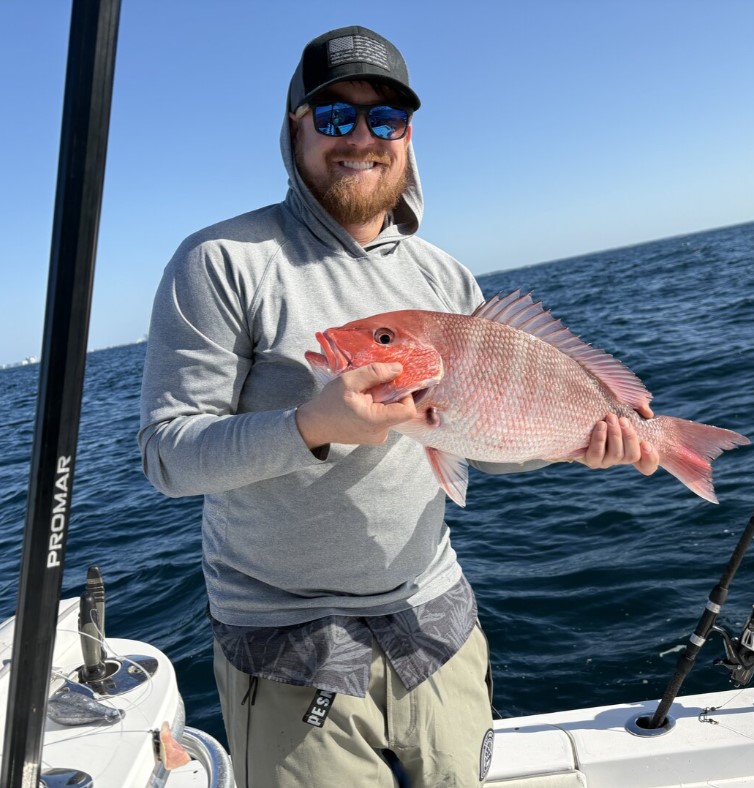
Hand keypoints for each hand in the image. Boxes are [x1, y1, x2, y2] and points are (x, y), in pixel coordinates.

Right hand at [296, 362, 416, 447]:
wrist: (315, 425)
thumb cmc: (329, 403)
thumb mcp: (349, 381)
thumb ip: (375, 373)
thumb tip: (399, 369)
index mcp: (376, 422)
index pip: (408, 410)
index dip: (405, 393)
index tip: (390, 383)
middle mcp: (381, 433)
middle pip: (401, 408)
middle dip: (390, 393)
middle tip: (371, 387)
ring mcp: (378, 436)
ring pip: (392, 411)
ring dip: (382, 399)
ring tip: (363, 395)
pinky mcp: (374, 435)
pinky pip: (384, 416)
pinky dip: (377, 406)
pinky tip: (362, 403)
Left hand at [582, 410, 658, 475]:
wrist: (582, 411)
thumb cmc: (609, 408)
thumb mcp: (627, 405)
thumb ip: (640, 407)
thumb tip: (648, 414)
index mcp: (633, 449)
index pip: (647, 465)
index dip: (651, 458)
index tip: (647, 442)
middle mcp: (621, 458)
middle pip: (632, 456)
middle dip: (630, 437)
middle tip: (623, 419)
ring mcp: (606, 461)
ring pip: (615, 455)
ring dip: (614, 435)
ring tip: (610, 417)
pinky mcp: (590, 459)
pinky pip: (596, 455)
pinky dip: (599, 440)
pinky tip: (600, 425)